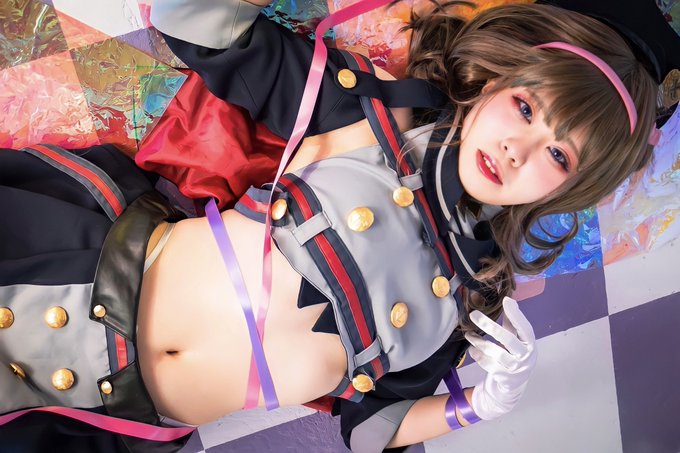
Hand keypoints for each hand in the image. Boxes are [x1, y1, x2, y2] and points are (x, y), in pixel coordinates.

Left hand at [464, 296, 536, 419]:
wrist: (514, 383)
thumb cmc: (515, 354)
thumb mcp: (517, 339)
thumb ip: (513, 322)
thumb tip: (509, 299)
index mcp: (530, 343)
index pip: (524, 328)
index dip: (516, 315)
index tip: (506, 301)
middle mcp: (525, 356)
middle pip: (507, 339)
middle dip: (489, 326)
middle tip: (473, 314)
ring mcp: (515, 368)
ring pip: (493, 352)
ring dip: (478, 341)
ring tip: (468, 334)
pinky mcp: (503, 377)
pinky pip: (486, 363)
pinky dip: (477, 354)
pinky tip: (472, 349)